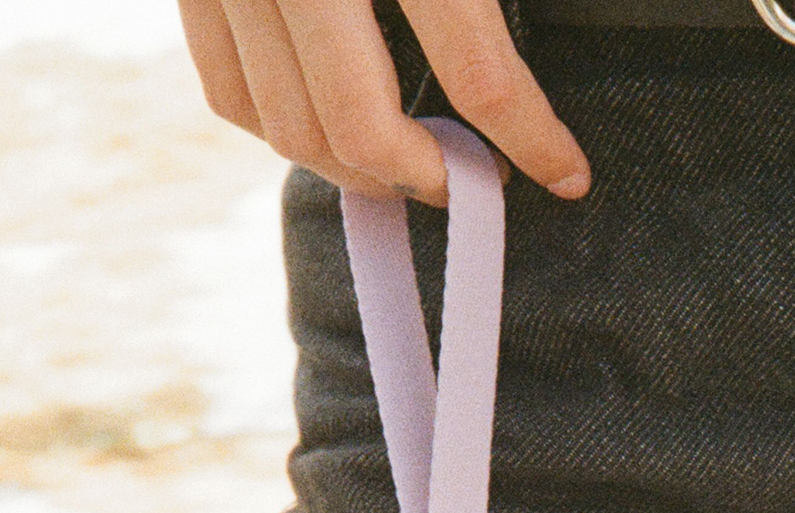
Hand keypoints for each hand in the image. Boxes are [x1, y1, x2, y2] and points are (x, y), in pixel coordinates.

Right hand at [177, 0, 591, 207]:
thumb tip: (529, 49)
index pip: (480, 70)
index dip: (531, 139)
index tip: (566, 176)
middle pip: (361, 128)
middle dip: (428, 176)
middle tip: (469, 181)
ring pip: (288, 129)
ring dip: (357, 173)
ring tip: (406, 169)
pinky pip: (229, 93)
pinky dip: (283, 130)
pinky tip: (329, 129)